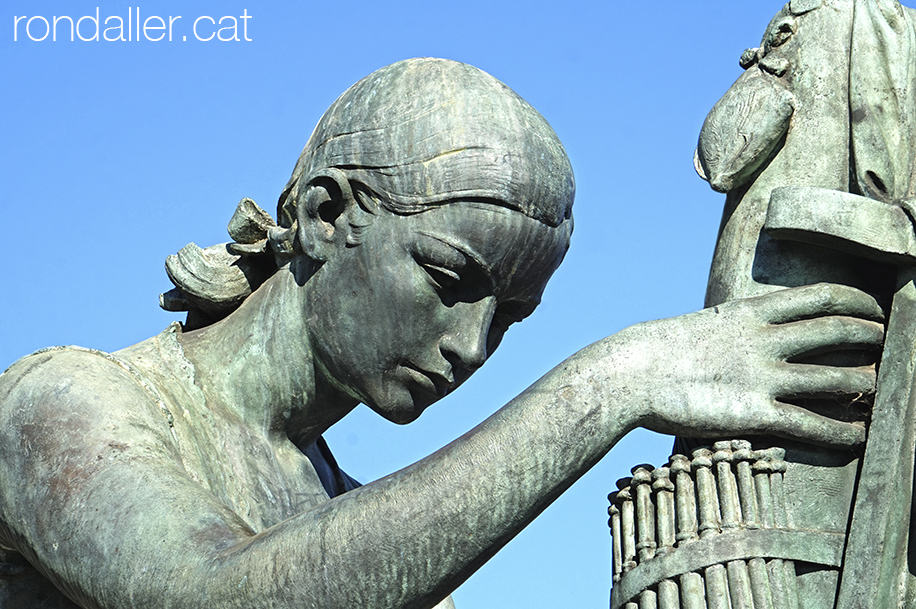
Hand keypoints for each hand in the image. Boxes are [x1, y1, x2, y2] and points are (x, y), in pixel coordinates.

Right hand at [611, 283, 883, 446]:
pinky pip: (811, 424)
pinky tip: (860, 436)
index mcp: (750, 312)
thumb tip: (744, 331)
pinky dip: (843, 432)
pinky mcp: (754, 413)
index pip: (821, 297)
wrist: (630, 372)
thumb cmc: (657, 351)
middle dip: (872, 336)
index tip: (872, 308)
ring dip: (866, 383)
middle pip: (837, 331)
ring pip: (836, 378)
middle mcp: (764, 340)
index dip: (856, 302)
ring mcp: (762, 376)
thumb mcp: (703, 325)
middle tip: (889, 343)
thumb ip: (734, 328)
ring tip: (883, 387)